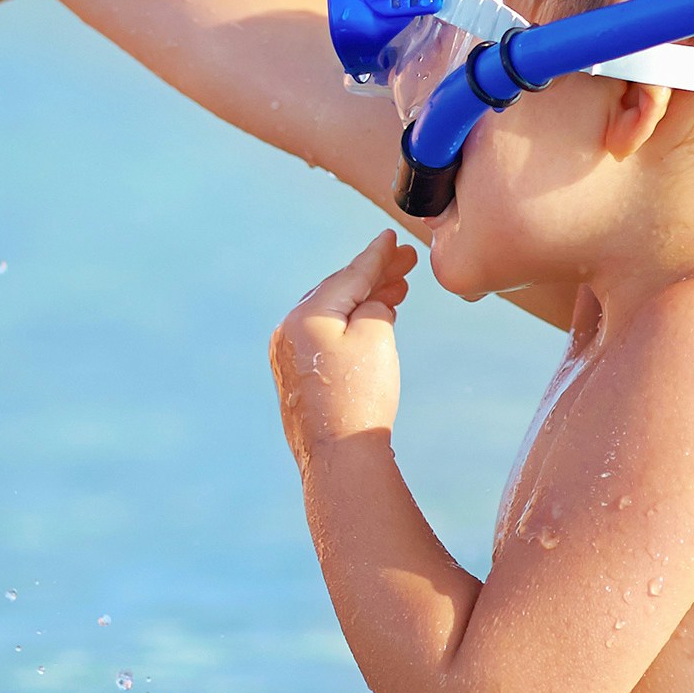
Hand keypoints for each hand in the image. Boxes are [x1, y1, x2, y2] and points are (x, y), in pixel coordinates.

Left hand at [273, 231, 414, 455]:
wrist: (339, 454)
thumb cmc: (360, 395)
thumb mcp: (376, 337)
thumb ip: (375, 307)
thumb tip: (372, 304)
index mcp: (306, 314)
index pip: (349, 276)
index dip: (375, 256)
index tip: (391, 238)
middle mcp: (289, 329)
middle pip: (337, 291)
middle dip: (373, 277)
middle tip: (405, 263)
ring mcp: (288, 353)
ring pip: (331, 314)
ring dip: (364, 300)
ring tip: (397, 290)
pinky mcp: (294, 376)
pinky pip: (324, 336)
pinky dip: (349, 325)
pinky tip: (370, 321)